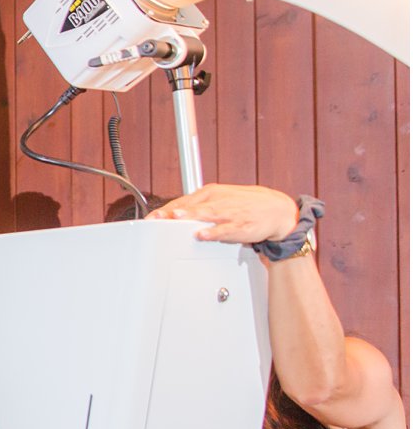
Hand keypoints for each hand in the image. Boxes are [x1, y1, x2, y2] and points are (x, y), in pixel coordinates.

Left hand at [146, 184, 298, 245]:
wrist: (277, 210)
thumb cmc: (245, 205)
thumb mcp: (219, 201)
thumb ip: (197, 208)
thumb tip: (173, 216)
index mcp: (209, 194)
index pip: (181, 201)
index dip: (164, 211)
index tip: (150, 219)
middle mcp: (216, 201)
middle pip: (189, 207)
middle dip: (171, 213)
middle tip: (155, 219)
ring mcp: (228, 212)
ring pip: (205, 214)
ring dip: (189, 216)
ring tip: (176, 218)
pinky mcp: (240, 225)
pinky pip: (224, 229)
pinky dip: (212, 232)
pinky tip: (202, 234)